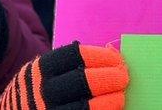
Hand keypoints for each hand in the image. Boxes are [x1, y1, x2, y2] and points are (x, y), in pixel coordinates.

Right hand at [0, 42, 127, 108]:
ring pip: (86, 107)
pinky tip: (110, 109)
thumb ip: (70, 66)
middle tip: (123, 78)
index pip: (75, 56)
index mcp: (41, 70)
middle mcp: (42, 92)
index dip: (101, 56)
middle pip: (83, 81)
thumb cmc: (37, 90)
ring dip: (110, 101)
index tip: (117, 60)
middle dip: (109, 78)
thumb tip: (112, 59)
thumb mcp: (44, 73)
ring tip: (120, 97)